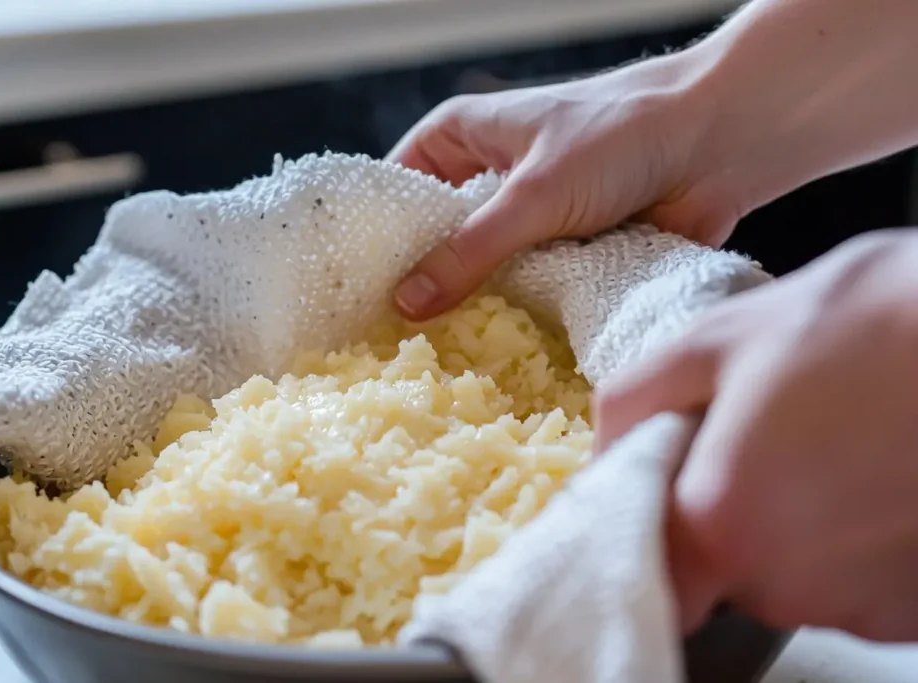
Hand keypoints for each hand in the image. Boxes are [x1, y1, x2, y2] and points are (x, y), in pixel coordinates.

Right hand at [388, 52, 745, 319]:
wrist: (719, 143)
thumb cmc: (621, 136)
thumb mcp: (533, 193)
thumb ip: (470, 250)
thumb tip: (408, 304)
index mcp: (461, 137)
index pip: (396, 190)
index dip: (376, 239)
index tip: (353, 293)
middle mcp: (486, 177)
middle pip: (434, 238)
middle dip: (422, 282)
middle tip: (389, 339)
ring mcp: (525, 217)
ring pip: (480, 270)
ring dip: (471, 305)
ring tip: (432, 357)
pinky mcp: (561, 251)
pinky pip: (523, 290)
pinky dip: (514, 315)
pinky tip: (489, 352)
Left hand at [594, 229, 917, 640]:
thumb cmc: (875, 323)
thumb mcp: (723, 336)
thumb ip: (638, 400)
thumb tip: (603, 449)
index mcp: (721, 522)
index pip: (650, 569)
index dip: (652, 527)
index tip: (667, 488)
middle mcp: (787, 584)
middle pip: (722, 568)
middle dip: (729, 508)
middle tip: (764, 438)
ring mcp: (859, 604)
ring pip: (790, 575)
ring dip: (797, 524)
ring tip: (832, 446)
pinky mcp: (912, 608)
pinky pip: (853, 582)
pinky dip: (853, 539)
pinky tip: (874, 474)